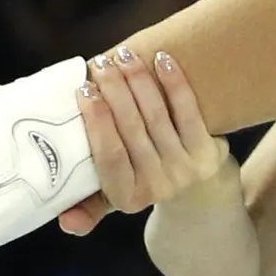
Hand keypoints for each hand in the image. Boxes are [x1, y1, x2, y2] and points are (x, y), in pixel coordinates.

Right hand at [60, 47, 235, 231]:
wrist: (200, 193)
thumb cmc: (142, 181)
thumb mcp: (115, 197)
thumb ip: (87, 205)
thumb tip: (66, 221)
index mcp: (126, 196)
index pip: (108, 155)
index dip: (96, 121)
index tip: (84, 89)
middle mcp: (157, 186)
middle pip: (132, 129)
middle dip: (114, 90)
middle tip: (100, 62)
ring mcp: (185, 168)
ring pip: (158, 115)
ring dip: (139, 80)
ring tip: (124, 54)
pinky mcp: (209, 151)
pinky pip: (189, 111)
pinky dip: (175, 83)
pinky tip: (161, 58)